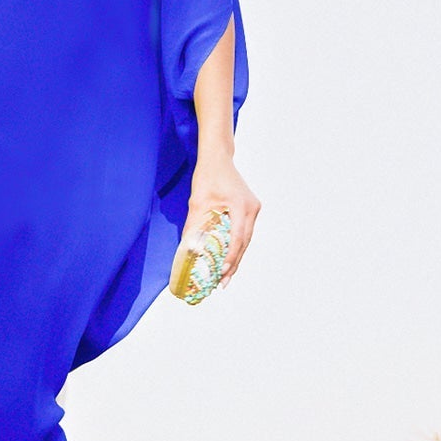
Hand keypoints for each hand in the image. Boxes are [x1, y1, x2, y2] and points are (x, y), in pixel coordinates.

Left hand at [182, 156, 260, 287]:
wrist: (218, 158)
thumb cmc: (207, 176)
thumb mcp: (197, 202)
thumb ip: (194, 226)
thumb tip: (187, 249)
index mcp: (241, 206)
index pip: (237, 238)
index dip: (230, 257)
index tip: (222, 272)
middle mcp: (252, 209)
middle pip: (244, 242)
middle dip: (233, 263)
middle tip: (223, 283)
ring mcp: (253, 209)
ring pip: (245, 239)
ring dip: (235, 257)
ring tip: (225, 276)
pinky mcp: (250, 209)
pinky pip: (244, 232)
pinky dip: (236, 245)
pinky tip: (228, 258)